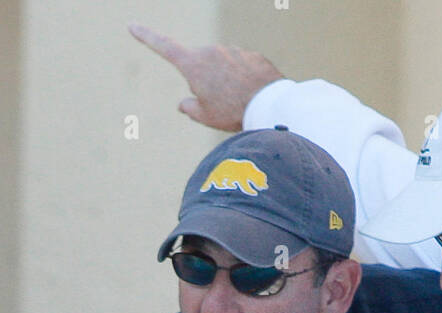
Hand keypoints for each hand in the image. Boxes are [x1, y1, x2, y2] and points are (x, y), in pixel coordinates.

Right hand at [129, 22, 283, 129]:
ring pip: (225, 69)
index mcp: (193, 64)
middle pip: (202, 68)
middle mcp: (211, 51)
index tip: (132, 26)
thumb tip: (183, 104)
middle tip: (223, 105)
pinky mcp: (252, 55)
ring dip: (229, 83)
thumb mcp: (206, 116)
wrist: (268, 105)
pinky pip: (244, 69)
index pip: (164, 47)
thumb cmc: (233, 112)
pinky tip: (256, 96)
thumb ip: (190, 108)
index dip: (146, 37)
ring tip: (242, 102)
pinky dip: (247, 81)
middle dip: (208, 83)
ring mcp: (233, 50)